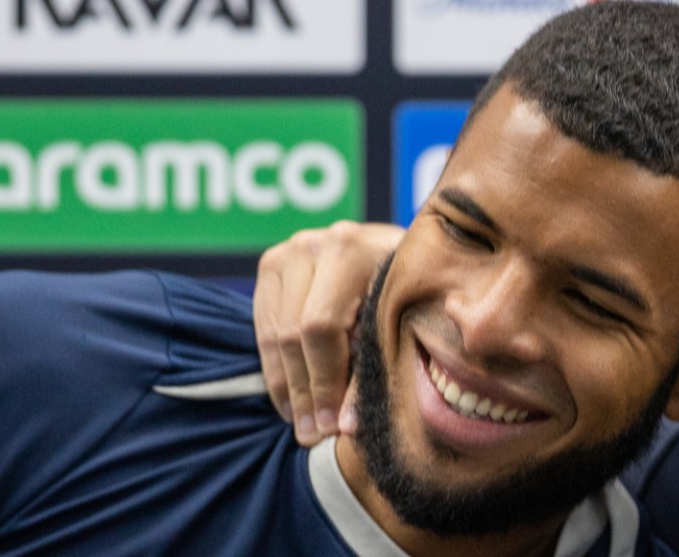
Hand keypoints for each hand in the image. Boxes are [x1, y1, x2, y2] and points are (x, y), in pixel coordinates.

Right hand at [255, 220, 404, 446]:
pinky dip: (276, 367)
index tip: (332, 428)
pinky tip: (291, 400)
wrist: (403, 250)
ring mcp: (290, 251)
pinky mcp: (272, 264)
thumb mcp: (405, 324)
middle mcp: (317, 243)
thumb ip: (375, 368)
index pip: (321, 327)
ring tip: (303, 425)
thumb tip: (345, 428)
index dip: (324, 382)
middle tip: (313, 435)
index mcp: (355, 250)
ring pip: (274, 333)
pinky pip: (263, 326)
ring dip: (288, 386)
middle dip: (305, 391)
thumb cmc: (415, 292)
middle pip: (293, 332)